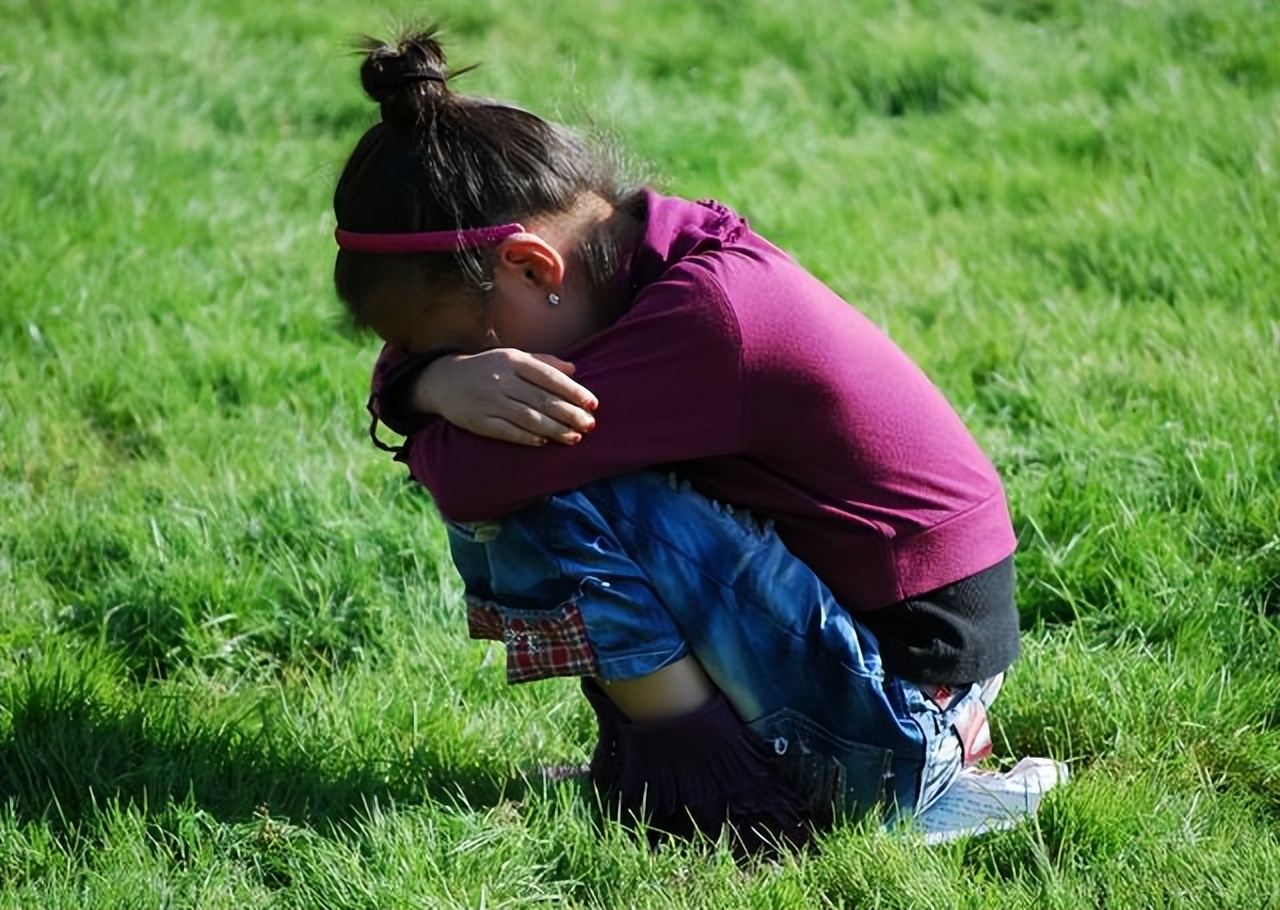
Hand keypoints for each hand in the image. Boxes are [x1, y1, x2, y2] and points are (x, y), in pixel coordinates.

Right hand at [414, 349, 598, 445]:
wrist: (443, 380)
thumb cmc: (487, 368)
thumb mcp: (513, 357)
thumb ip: (544, 363)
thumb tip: (574, 370)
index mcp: (513, 361)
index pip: (549, 377)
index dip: (573, 391)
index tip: (593, 404)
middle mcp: (502, 380)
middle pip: (542, 399)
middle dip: (569, 414)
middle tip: (590, 425)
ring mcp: (489, 401)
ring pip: (528, 417)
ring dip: (555, 429)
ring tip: (575, 437)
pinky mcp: (479, 421)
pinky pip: (507, 431)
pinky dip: (527, 437)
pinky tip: (544, 441)